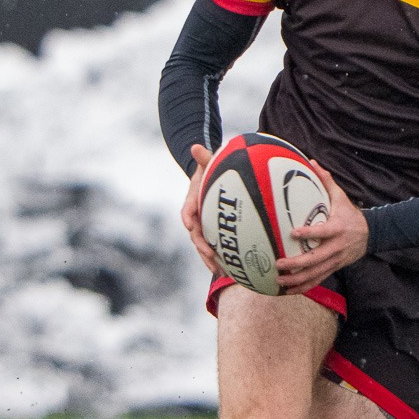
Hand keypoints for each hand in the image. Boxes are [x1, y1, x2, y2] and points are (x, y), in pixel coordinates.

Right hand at [180, 143, 222, 275]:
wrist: (209, 181)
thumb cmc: (210, 171)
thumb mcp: (207, 163)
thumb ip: (204, 158)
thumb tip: (197, 146)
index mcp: (192, 202)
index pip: (187, 211)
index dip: (189, 217)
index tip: (192, 224)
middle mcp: (195, 217)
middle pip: (195, 235)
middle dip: (202, 247)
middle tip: (210, 255)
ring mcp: (203, 227)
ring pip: (204, 246)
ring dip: (210, 259)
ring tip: (220, 271)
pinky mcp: (212, 233)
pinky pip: (214, 248)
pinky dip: (220, 259)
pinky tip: (230, 271)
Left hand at [275, 160, 367, 293]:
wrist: (371, 234)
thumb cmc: (350, 213)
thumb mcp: (341, 196)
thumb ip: (325, 181)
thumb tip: (311, 161)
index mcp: (338, 228)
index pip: (323, 232)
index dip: (310, 233)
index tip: (293, 232)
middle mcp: (337, 247)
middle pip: (317, 259)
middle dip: (297, 263)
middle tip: (279, 263)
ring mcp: (336, 260)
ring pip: (316, 273)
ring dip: (297, 279)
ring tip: (280, 280)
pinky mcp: (334, 268)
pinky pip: (318, 280)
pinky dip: (303, 287)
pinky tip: (288, 291)